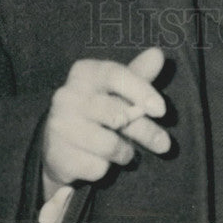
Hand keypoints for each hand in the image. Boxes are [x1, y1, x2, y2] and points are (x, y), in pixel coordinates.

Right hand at [41, 46, 169, 199]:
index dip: (141, 91)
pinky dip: (105, 168)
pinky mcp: (58, 155)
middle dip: (146, 131)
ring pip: (109, 145)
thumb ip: (139, 74)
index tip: (162, 110)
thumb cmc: (99, 109)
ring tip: (124, 151)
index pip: (116, 75)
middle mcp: (68, 95)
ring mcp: (60, 125)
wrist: (60, 144)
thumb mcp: (117, 88)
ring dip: (124, 153)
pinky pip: (96, 167)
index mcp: (85, 72)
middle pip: (117, 114)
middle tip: (164, 144)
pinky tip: (99, 161)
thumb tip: (158, 54)